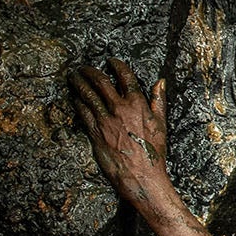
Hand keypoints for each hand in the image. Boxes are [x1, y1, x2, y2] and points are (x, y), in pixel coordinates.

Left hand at [70, 59, 169, 200]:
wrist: (141, 175)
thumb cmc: (153, 152)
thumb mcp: (161, 123)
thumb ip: (158, 100)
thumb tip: (160, 82)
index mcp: (137, 103)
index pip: (125, 76)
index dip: (116, 65)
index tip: (110, 61)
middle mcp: (119, 108)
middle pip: (101, 82)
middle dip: (90, 71)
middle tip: (84, 68)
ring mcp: (105, 120)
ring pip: (88, 95)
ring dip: (79, 84)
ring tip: (74, 77)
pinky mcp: (95, 132)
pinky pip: (83, 112)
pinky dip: (77, 102)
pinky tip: (75, 98)